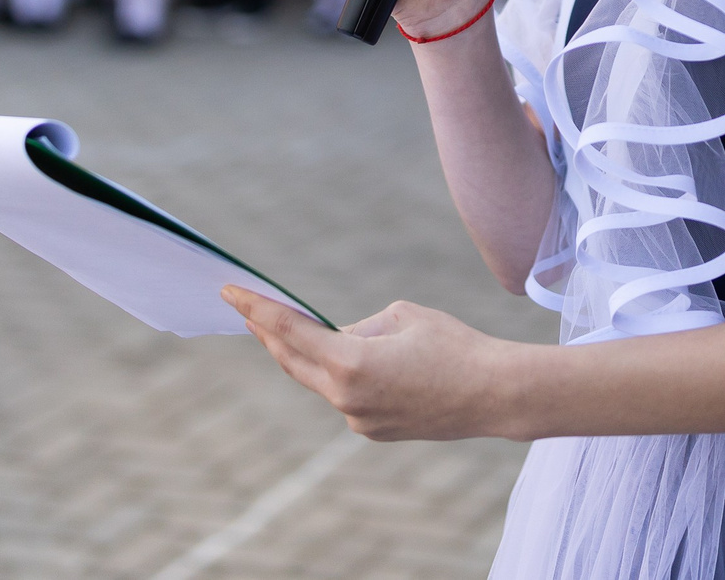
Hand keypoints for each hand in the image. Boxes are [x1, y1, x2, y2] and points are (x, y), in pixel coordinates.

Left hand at [225, 289, 515, 440]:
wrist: (494, 395)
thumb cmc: (453, 345)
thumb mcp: (401, 316)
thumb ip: (358, 327)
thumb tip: (338, 340)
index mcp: (349, 363)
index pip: (288, 331)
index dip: (256, 309)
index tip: (230, 293)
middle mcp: (346, 398)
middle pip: (291, 362)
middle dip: (268, 334)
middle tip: (247, 309)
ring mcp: (358, 420)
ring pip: (318, 380)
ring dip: (305, 354)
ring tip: (293, 327)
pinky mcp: (373, 430)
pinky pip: (344, 395)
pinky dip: (338, 374)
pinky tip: (347, 357)